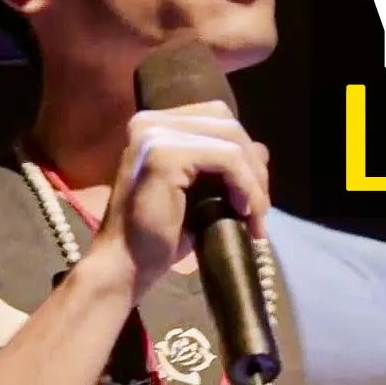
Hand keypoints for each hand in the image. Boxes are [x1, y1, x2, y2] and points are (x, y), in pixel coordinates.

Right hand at [90, 99, 270, 297]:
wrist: (124, 266)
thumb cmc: (159, 234)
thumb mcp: (199, 191)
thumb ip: (224, 165)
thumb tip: (261, 151)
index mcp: (154, 125)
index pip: (217, 118)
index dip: (244, 152)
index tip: (254, 194)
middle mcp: (150, 122)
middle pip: (228, 124)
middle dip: (254, 166)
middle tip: (260, 209)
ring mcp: (154, 135)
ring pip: (232, 139)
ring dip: (255, 179)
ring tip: (256, 215)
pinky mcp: (164, 155)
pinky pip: (227, 158)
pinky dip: (246, 185)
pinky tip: (245, 211)